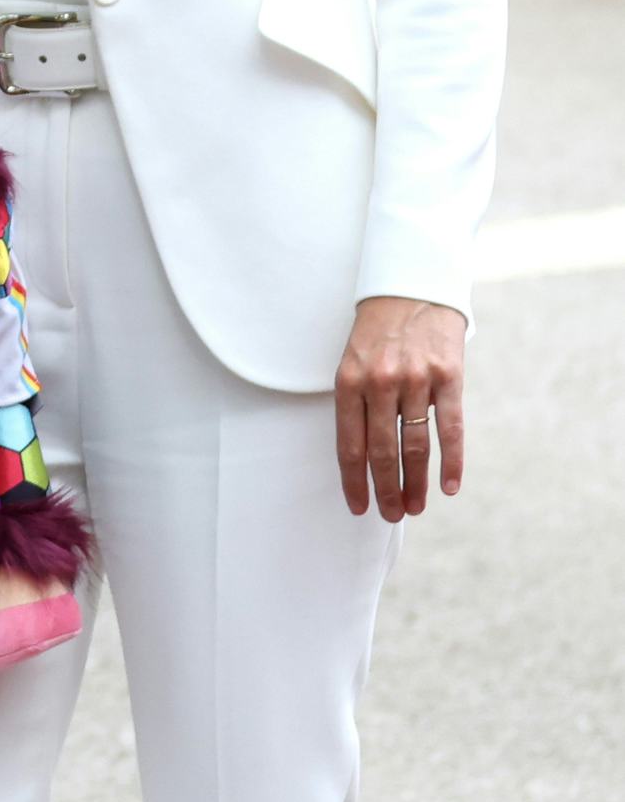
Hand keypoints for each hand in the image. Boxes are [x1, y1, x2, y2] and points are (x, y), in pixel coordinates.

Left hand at [334, 296, 465, 522]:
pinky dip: (452, 462)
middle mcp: (380, 382)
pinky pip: (450, 428)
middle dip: (386, 490)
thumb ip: (356, 404)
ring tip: (415, 508)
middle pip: (383, 452)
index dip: (354, 482)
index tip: (359, 508)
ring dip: (415, 483)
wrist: (413, 286)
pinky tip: (449, 487)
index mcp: (349, 381)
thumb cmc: (379, 332)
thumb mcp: (353, 362)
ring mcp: (416, 378)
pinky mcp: (448, 375)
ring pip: (416, 446)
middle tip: (391, 516)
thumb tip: (363, 459)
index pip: (349, 446)